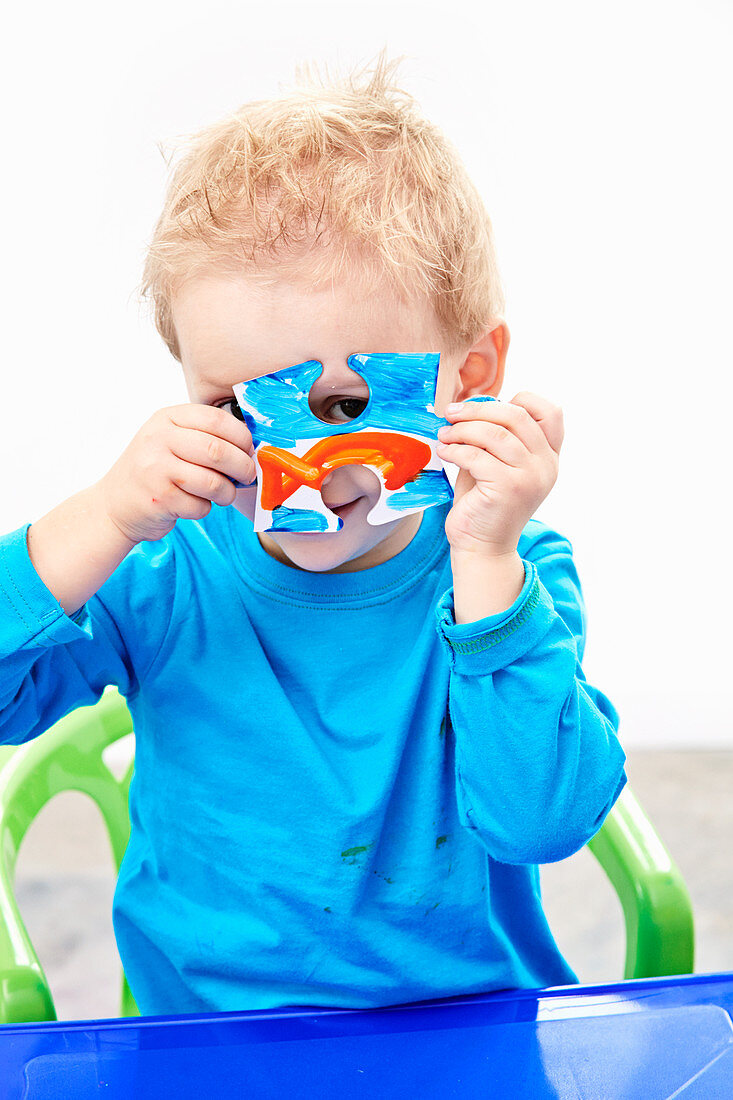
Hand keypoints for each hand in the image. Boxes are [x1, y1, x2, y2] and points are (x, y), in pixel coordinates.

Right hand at [98, 405, 255, 544]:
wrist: (114, 504)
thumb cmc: (153, 471)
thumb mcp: (170, 440)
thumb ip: (204, 436)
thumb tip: (252, 448)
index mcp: (166, 418)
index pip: (216, 419)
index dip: (242, 437)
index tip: (250, 450)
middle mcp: (158, 439)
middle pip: (218, 451)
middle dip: (242, 466)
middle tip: (248, 476)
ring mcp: (156, 469)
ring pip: (214, 482)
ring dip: (227, 493)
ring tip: (223, 494)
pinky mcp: (159, 499)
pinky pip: (201, 506)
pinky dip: (205, 509)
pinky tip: (194, 504)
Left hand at [436, 392, 563, 556]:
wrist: (482, 547)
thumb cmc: (484, 503)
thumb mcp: (496, 463)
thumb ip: (495, 437)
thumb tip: (471, 405)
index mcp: (548, 456)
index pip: (551, 412)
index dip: (521, 400)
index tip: (486, 405)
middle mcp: (546, 465)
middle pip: (517, 416)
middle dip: (479, 409)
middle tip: (451, 413)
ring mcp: (530, 477)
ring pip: (495, 433)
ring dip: (463, 429)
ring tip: (444, 434)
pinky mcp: (509, 488)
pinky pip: (477, 455)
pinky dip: (455, 449)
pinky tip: (444, 451)